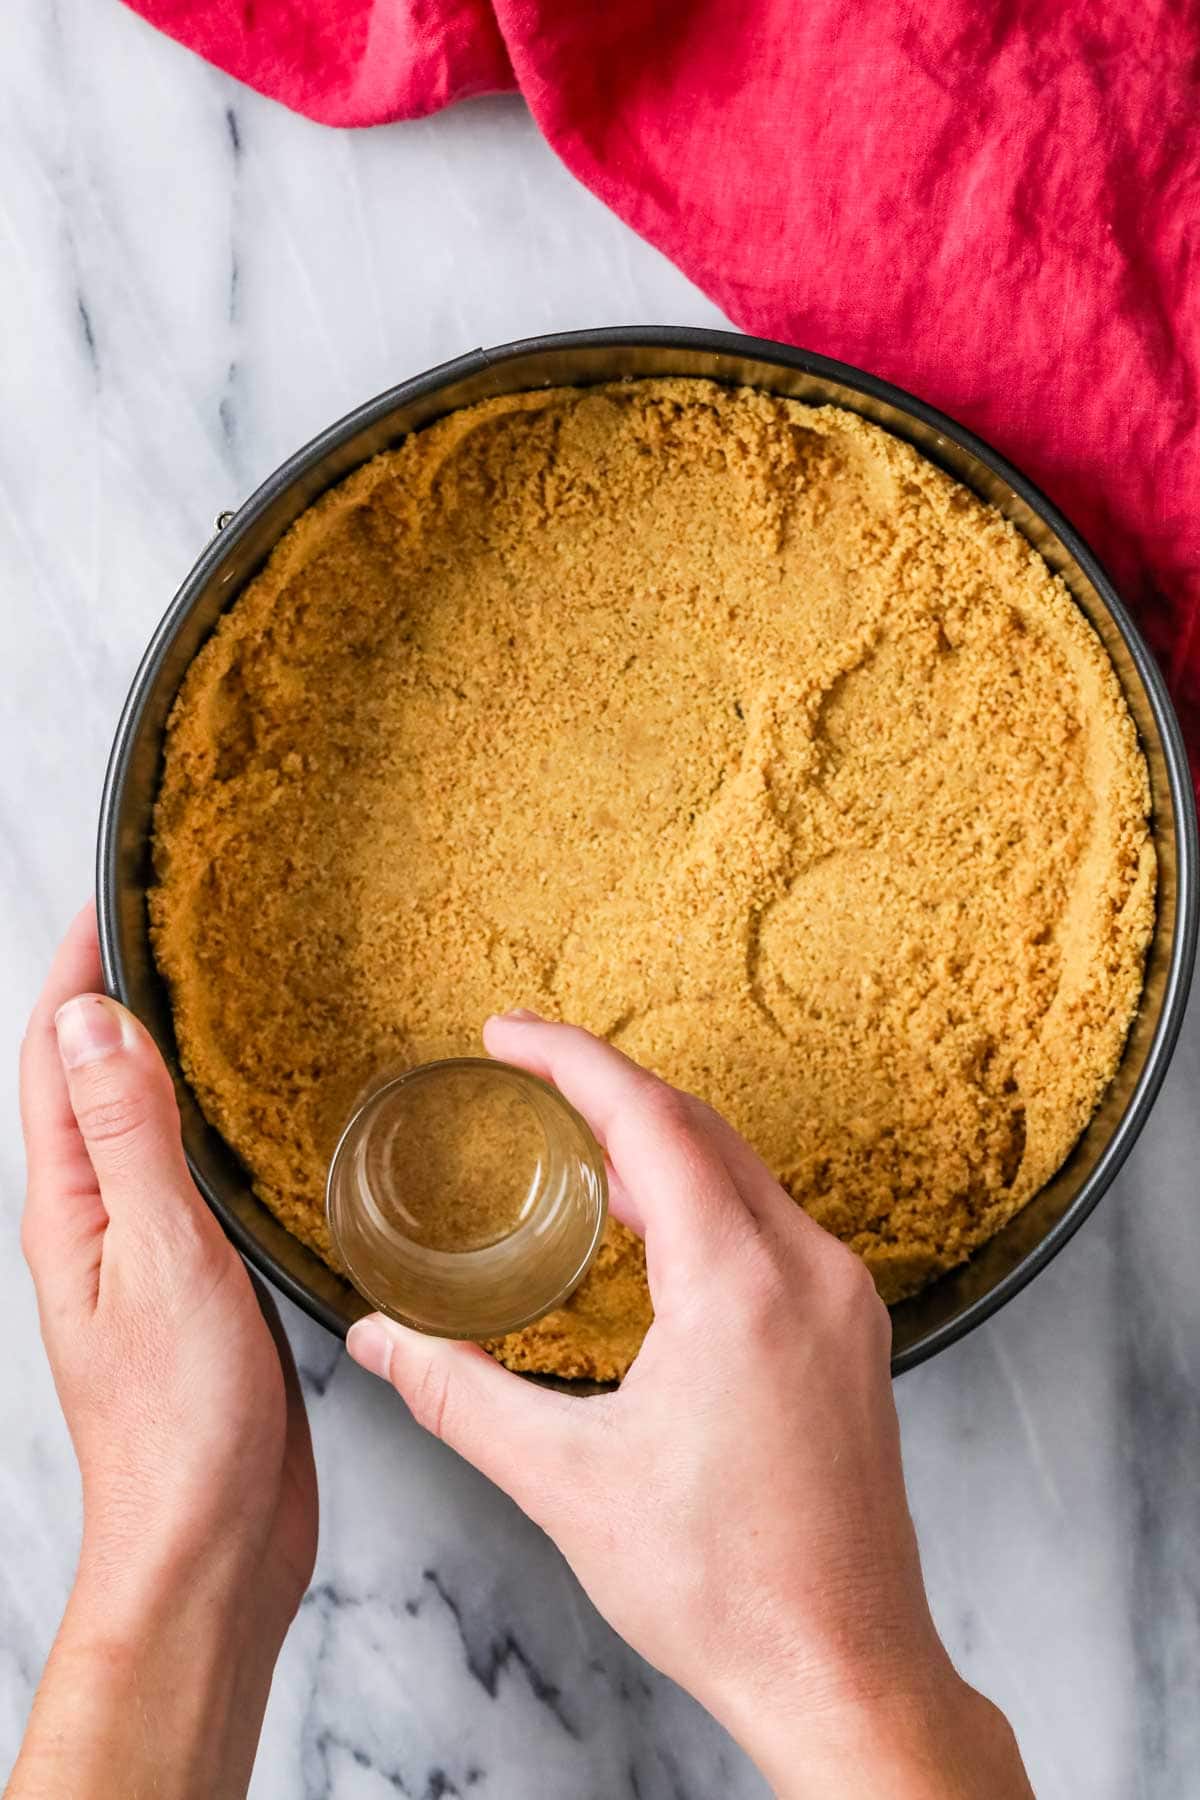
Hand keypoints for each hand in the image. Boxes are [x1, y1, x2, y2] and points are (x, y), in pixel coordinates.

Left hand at [12, 904, 316, 1798]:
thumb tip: (101, 1022)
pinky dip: (198, 1119)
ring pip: (133, 1124)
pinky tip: (245, 1114)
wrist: (208, 1544)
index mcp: (68, 1209)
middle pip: (83, 1081)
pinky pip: (180, 1174)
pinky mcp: (189, 1281)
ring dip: (153, 1053)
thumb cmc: (180, 1423)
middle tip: (159, 926)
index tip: (109, 899)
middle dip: (107, 996)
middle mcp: (91, 1222)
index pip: (56, 1058)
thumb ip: (132, 1141)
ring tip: (203, 994)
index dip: (75, 973)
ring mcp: (138, 1253)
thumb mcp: (161, 1260)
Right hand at [347, 1014, 1032, 1798]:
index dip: (572, 1061)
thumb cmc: (721, 1585)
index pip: (652, 1121)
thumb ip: (458, 1396)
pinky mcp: (852, 1334)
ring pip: (743, 1173)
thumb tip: (378, 1341)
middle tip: (523, 1073)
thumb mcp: (566, 1482)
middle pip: (701, 1129)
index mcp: (742, 1285)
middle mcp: (810, 1270)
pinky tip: (655, 1228)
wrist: (842, 1666)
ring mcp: (844, 1300)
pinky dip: (704, 1196)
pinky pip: (772, 1222)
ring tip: (573, 1143)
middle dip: (606, 1088)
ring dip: (658, 1143)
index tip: (507, 1033)